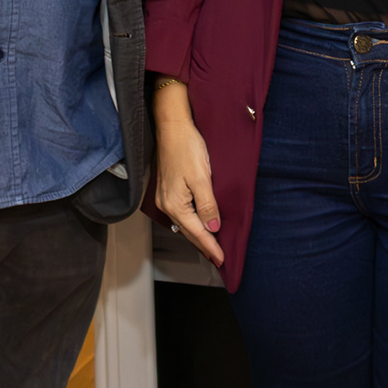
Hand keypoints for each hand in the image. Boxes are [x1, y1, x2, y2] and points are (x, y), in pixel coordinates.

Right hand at [152, 82, 223, 266]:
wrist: (172, 128)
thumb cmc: (186, 148)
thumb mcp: (202, 178)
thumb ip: (207, 205)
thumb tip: (213, 228)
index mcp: (176, 205)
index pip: (197, 232)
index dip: (211, 246)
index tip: (222, 259)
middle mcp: (167, 205)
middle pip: (188, 231)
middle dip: (203, 245)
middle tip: (218, 258)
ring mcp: (165, 198)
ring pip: (184, 223)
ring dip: (197, 235)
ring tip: (210, 246)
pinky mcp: (168, 190)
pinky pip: (182, 213)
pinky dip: (191, 222)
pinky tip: (198, 224)